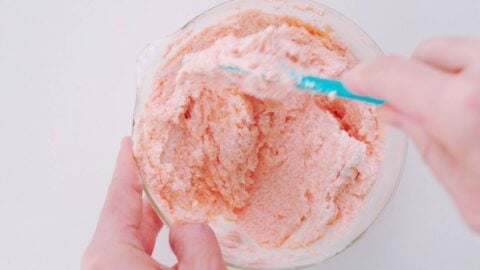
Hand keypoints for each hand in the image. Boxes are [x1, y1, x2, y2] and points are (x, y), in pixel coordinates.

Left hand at [82, 137, 226, 269]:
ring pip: (134, 237)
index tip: (130, 143)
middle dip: (147, 189)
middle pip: (126, 215)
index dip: (127, 166)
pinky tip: (175, 232)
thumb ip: (198, 242)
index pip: (119, 198)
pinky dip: (155, 238)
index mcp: (112, 257)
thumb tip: (190, 227)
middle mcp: (104, 264)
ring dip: (154, 216)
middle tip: (161, 163)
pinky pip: (137, 253)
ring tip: (174, 197)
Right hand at [342, 37, 479, 231]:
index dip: (366, 75)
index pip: (393, 72)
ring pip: (466, 52)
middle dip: (416, 78)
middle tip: (422, 111)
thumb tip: (396, 113)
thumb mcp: (469, 195)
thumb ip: (425, 144)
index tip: (356, 79)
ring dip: (454, 78)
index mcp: (464, 109)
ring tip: (471, 119)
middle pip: (429, 51)